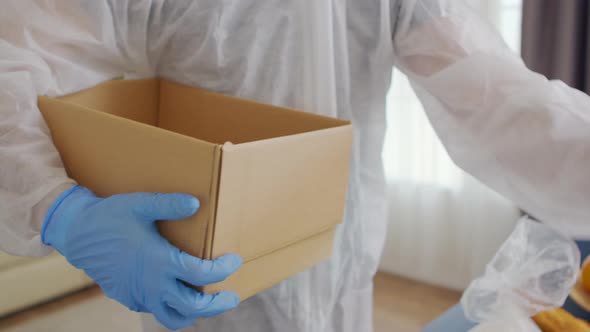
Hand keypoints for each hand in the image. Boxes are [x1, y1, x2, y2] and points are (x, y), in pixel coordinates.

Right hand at [42, 185, 241, 329]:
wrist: (76, 233)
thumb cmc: (110, 216)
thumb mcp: (140, 204)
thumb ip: (169, 204)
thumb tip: (195, 203)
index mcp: (158, 261)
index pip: (201, 274)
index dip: (222, 270)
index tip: (234, 260)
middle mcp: (150, 284)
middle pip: (192, 306)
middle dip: (217, 304)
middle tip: (232, 296)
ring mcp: (138, 295)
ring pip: (173, 318)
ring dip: (194, 313)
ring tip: (208, 302)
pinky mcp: (129, 298)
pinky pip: (156, 311)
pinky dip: (173, 307)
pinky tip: (178, 292)